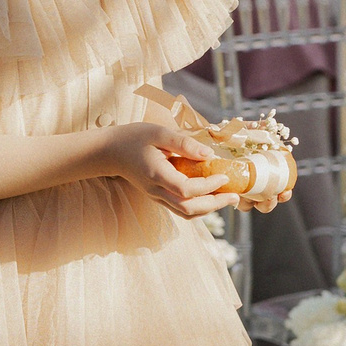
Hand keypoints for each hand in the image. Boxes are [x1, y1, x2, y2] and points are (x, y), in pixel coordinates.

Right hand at [101, 121, 242, 220]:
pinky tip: (211, 197)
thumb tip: (210, 155)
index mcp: (156, 174)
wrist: (110, 152)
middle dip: (215, 204)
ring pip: (186, 213)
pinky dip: (198, 206)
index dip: (208, 186)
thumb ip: (184, 143)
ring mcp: (156, 196)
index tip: (225, 175)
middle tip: (235, 196)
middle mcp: (156, 190)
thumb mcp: (159, 133)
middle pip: (189, 208)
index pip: (186, 190)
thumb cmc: (134, 138)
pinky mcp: (158, 197)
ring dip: (209, 209)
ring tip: (228, 199)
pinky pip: (181, 209)